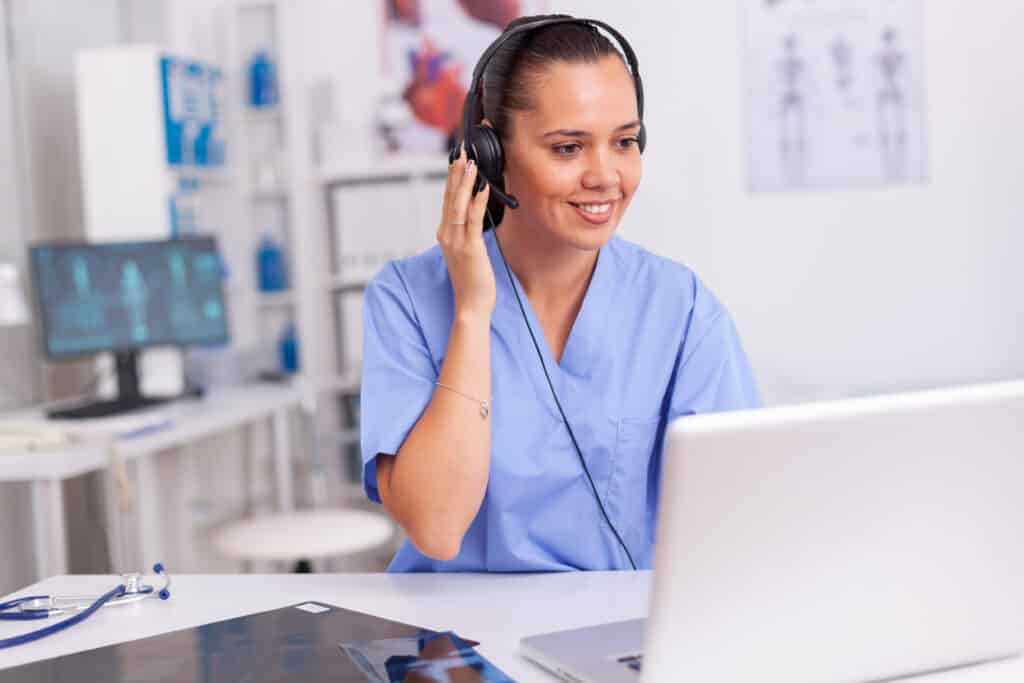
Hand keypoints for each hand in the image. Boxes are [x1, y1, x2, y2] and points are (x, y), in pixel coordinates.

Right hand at [437, 145, 494, 320]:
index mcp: (445, 234)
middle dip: (456, 172)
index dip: (452, 179)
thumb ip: (466, 233)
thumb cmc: (472, 281)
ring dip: (465, 181)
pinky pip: (473, 219)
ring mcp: (456, 241)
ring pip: (458, 204)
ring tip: (470, 162)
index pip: (447, 200)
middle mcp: (447, 234)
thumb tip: (473, 216)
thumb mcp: (466, 252)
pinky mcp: (469, 248)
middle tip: (461, 150)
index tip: (456, 159)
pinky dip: (477, 201)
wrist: (470, 305)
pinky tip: (482, 187)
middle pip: (450, 197)